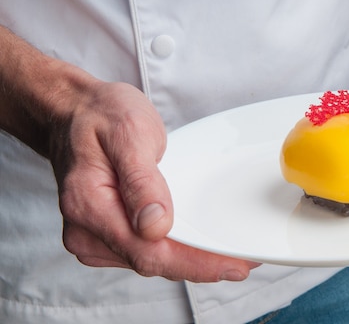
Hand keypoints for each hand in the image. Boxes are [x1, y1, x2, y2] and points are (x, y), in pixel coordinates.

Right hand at [49, 81, 258, 281]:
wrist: (75, 111)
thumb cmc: (101, 116)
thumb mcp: (128, 132)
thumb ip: (141, 180)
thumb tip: (155, 225)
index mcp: (89, 205)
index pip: (148, 252)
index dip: (194, 264)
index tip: (232, 265)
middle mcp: (87, 230)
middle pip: (152, 262)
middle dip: (201, 265)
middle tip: (243, 263)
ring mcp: (95, 235)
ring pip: (151, 260)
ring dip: (190, 260)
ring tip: (228, 255)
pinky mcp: (106, 234)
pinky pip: (145, 251)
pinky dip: (174, 250)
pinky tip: (199, 245)